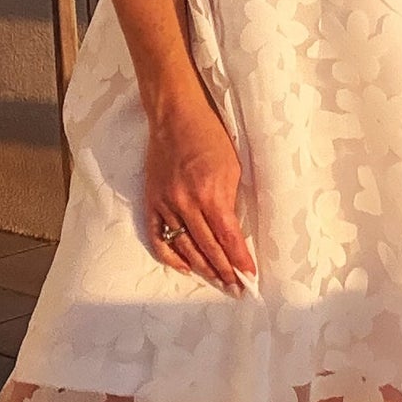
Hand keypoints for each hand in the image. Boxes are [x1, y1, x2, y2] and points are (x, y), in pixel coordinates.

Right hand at [145, 83, 255, 292]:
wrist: (176, 115)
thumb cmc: (210, 135)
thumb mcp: (233, 165)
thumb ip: (231, 199)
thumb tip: (234, 229)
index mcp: (211, 194)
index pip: (229, 238)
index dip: (240, 260)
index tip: (250, 276)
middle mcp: (187, 204)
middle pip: (208, 248)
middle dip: (224, 270)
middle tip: (236, 287)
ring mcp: (166, 204)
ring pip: (185, 247)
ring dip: (203, 268)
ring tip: (217, 281)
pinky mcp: (152, 201)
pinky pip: (158, 237)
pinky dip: (170, 256)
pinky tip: (184, 267)